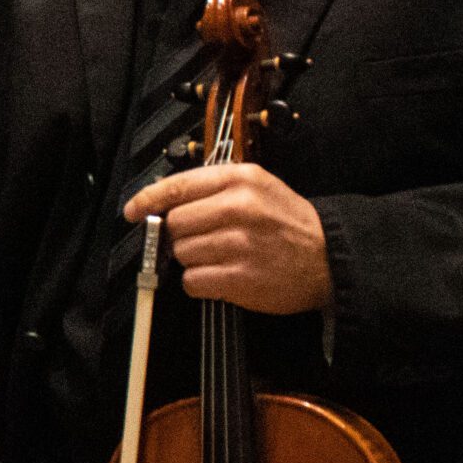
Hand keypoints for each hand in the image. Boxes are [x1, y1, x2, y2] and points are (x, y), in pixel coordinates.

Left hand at [125, 162, 330, 314]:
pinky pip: (193, 281)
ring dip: (194, 259)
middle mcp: (239, 208)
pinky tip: (224, 275)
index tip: (133, 210)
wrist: (329, 259)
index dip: (147, 200)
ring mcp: (240, 244)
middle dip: (181, 235)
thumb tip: (163, 201)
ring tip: (222, 257)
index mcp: (240, 180)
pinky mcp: (240, 278)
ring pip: (182, 253)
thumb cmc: (288, 223)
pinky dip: (202, 282)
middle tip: (205, 239)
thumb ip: (213, 188)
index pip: (177, 186)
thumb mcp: (258, 187)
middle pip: (175, 223)